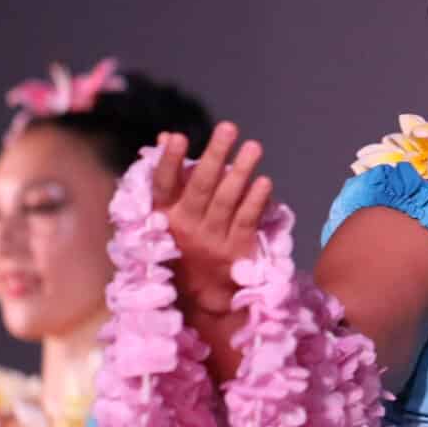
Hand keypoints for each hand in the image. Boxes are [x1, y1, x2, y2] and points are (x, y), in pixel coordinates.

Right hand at [150, 123, 272, 317]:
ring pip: (226, 201)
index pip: (163, 184)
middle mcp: (186, 226)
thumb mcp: (165, 214)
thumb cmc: (180, 244)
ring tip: (253, 147)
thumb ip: (167, 175)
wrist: (199, 298)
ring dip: (240, 172)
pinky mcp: (236, 251)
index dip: (169, 161)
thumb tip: (164, 137)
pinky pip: (246, 222)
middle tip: (228, 128)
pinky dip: (255, 201)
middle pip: (201, 187)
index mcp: (163, 215)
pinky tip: (264, 182)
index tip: (177, 137)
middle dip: (215, 155)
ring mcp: (212, 240)